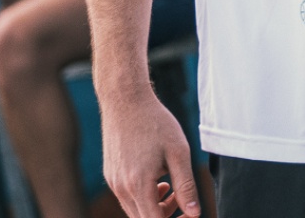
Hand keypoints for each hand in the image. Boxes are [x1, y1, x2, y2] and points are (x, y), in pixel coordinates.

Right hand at [101, 88, 201, 216]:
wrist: (124, 99)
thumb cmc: (154, 122)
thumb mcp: (178, 152)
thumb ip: (186, 186)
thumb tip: (195, 213)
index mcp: (138, 184)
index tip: (190, 213)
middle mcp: (121, 188)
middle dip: (165, 215)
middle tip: (181, 198)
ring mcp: (113, 182)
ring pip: (134, 210)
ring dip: (154, 206)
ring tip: (169, 185)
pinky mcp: (110, 175)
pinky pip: (127, 197)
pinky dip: (143, 196)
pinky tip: (156, 178)